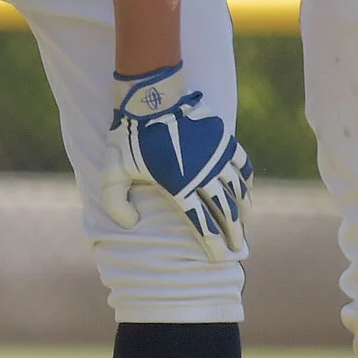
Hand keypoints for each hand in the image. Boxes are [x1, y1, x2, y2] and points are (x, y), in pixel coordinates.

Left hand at [99, 63, 251, 258]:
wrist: (149, 99)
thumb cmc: (128, 137)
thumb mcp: (111, 171)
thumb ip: (115, 202)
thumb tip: (131, 225)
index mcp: (178, 186)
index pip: (201, 224)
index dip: (214, 245)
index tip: (220, 259)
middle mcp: (202, 175)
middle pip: (226, 212)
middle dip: (234, 234)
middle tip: (239, 249)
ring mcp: (216, 157)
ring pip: (238, 191)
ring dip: (243, 210)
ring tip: (244, 224)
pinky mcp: (223, 140)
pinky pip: (242, 164)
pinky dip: (246, 180)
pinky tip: (246, 190)